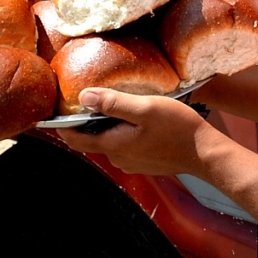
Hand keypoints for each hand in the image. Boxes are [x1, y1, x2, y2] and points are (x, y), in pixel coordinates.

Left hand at [58, 89, 219, 176]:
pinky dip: (120, 131)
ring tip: (108, 103)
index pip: (75, 139)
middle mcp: (118, 157)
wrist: (205, 153)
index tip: (51, 112)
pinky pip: (124, 145)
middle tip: (80, 99)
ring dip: (104, 125)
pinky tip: (131, 117)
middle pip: (91, 139)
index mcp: (113, 145)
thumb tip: (83, 96)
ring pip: (108, 141)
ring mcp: (132, 161)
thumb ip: (113, 103)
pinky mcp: (144, 161)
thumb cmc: (177, 128)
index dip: (61, 126)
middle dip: (83, 122)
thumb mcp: (145, 108)